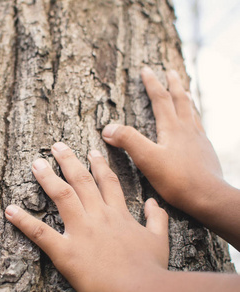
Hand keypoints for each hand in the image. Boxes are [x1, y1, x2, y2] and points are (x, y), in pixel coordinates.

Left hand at [5, 143, 168, 291]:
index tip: (92, 151)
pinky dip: (23, 221)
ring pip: (61, 196)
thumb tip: (154, 203)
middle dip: (68, 160)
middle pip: (81, 181)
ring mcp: (81, 231)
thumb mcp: (159, 241)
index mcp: (118, 214)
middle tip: (56, 146)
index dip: (99, 165)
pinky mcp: (66, 251)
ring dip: (47, 178)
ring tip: (36, 163)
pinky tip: (10, 209)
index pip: (107, 182)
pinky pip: (40, 232)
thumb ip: (156, 219)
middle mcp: (98, 216)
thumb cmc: (151, 269)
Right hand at [102, 67, 239, 248]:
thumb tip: (108, 128)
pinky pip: (199, 127)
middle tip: (170, 72)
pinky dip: (194, 118)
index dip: (151, 83)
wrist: (208, 197)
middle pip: (180, 100)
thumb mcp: (147, 159)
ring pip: (191, 112)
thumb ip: (128, 140)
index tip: (146, 70)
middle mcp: (187, 129)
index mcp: (172, 127)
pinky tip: (193, 125)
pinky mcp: (205, 151)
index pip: (160, 99)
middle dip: (173, 85)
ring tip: (184, 92)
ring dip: (186, 98)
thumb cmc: (177, 180)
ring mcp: (199, 139)